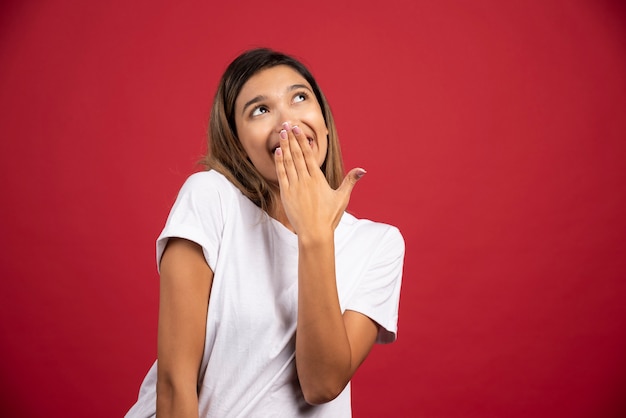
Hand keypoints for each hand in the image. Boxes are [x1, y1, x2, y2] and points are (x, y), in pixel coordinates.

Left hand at [274, 122, 365, 238]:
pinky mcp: (286, 194)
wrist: (314, 233)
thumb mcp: (342, 197)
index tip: (297, 128)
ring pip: (288, 161)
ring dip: (284, 146)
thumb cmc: (329, 217)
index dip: (302, 140)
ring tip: (281, 133)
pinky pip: (282, 174)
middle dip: (291, 138)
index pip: (308, 154)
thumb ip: (350, 181)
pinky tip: (277, 151)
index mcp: (318, 178)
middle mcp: (305, 180)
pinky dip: (279, 162)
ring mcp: (295, 186)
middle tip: (286, 124)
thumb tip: (363, 170)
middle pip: (297, 154)